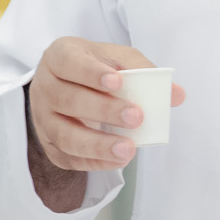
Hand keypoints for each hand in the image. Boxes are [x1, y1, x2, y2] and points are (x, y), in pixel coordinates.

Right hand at [26, 38, 184, 210]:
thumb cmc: (94, 67)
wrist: (64, 84)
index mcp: (59, 57)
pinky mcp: (49, 143)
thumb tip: (177, 95)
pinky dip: (93, 162)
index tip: (118, 82)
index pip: (69, 63)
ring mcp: (43, 118)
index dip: (91, 73)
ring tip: (128, 149)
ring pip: (65, 135)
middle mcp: (45, 87)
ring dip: (97, 145)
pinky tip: (117, 161)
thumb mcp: (115, 58)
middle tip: (136, 117)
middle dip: (104, 110)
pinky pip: (67, 157)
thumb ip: (144, 71)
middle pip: (69, 100)